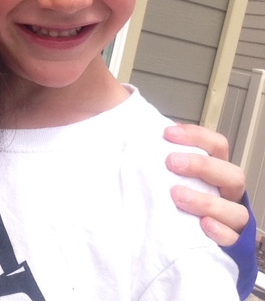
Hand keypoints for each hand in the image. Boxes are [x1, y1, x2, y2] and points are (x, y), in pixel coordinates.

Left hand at [164, 124, 248, 245]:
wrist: (169, 239)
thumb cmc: (167, 199)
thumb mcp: (163, 174)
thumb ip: (156, 155)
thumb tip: (132, 125)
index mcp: (215, 172)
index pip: (217, 146)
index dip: (196, 137)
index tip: (167, 134)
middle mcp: (226, 194)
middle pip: (232, 175)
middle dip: (202, 166)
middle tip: (171, 162)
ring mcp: (230, 219)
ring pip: (236, 210)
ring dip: (207, 202)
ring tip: (177, 196)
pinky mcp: (228, 244)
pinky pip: (233, 239)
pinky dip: (220, 231)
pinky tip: (202, 225)